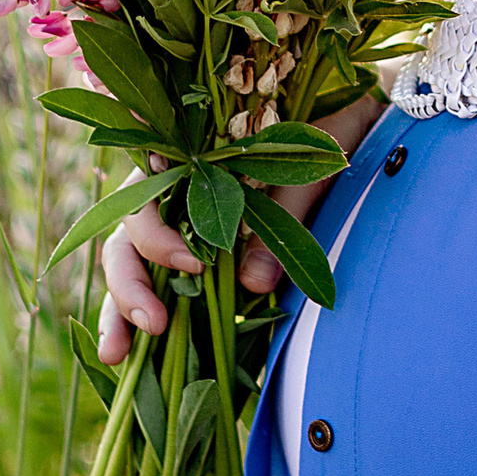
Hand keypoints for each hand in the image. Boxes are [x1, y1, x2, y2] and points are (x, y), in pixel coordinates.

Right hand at [96, 92, 386, 359]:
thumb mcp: (311, 166)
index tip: (194, 266)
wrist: (357, 117)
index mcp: (191, 155)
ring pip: (130, 264)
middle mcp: (175, 190)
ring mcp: (183, 223)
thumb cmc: (330, 127)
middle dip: (128, 284)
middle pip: (125, 237)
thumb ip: (284, 212)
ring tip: (118, 357)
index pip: (145, 196)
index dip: (156, 236)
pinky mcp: (203, 253)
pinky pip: (161, 284)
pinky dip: (142, 317)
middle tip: (152, 325)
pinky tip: (132, 358)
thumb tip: (253, 284)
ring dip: (121, 310)